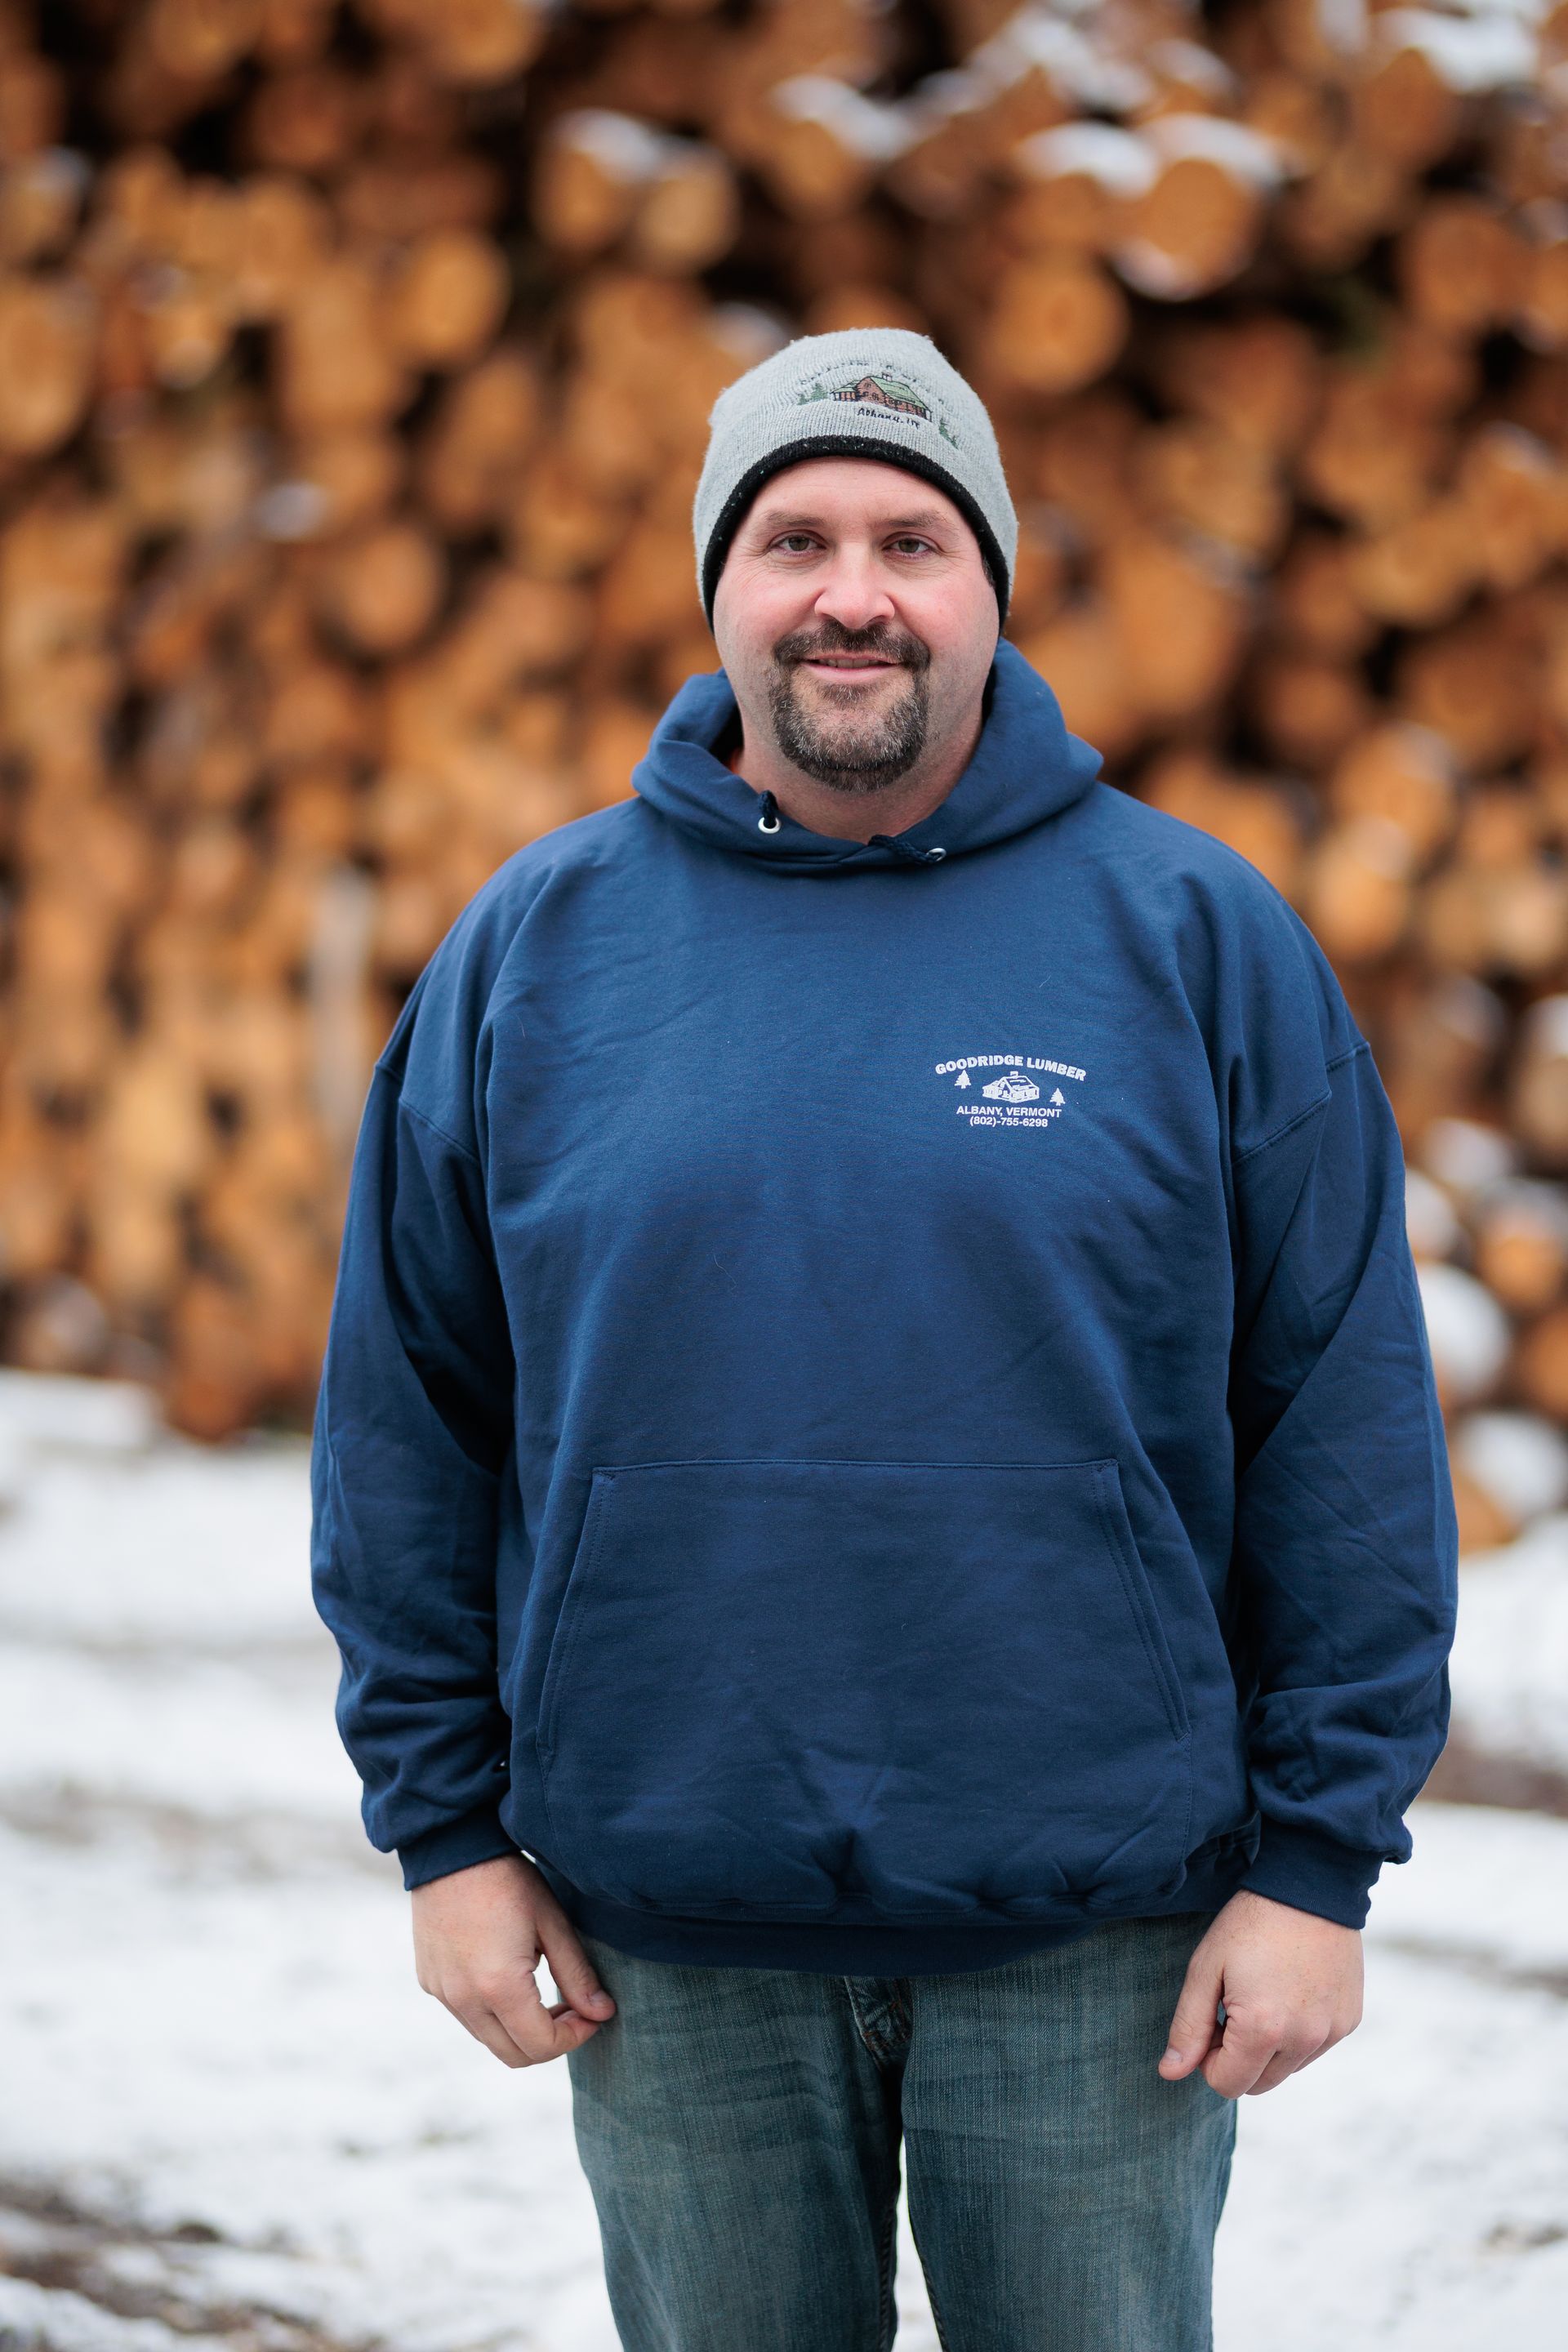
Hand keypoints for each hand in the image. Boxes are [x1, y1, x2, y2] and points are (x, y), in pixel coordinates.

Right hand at [411, 1851, 615, 2066]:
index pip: (541, 2046)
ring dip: (520, 2029)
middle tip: (573, 2008)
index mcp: (498, 1987)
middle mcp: (463, 2000)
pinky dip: (493, 2013)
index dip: (574, 2037)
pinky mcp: (430, 1981)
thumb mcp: (551, 1922)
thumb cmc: (507, 1879)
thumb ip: (577, 1975)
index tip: (593, 2015)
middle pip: (514, 2055)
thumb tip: (602, 2014)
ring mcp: (442, 1993)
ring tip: (544, 1992)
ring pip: (489, 2039)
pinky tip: (509, 1976)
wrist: (451, 1847)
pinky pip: (466, 2016)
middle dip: (549, 2041)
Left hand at [1158, 1888, 1362, 2098]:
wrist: (1308, 1885)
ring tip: (1264, 1994)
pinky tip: (1291, 1990)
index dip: (1209, 2058)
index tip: (1212, 2019)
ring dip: (1269, 2048)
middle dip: (1238, 2057)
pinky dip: (1298, 2033)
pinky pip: (1315, 2048)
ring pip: (1288, 2069)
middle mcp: (1303, 2040)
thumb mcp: (1207, 1968)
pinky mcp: (1349, 2020)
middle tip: (1234, 2007)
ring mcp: (1331, 2032)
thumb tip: (1170, 2073)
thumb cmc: (1250, 1923)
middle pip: (1258, 2084)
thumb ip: (1188, 2026)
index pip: (1227, 2084)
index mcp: (1263, 2030)